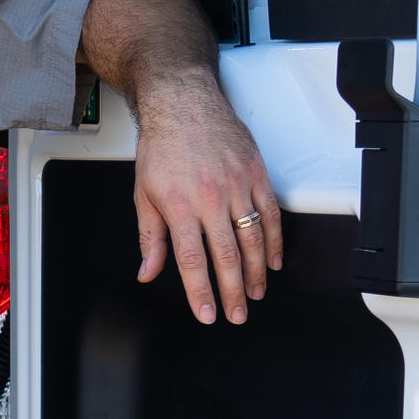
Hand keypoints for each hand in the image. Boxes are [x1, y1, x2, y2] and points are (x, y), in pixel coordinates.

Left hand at [131, 72, 281, 324]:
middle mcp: (210, 198)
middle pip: (227, 256)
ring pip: (254, 239)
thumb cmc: (161, 148)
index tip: (207, 314)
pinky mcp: (257, 174)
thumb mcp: (143, 194)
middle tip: (237, 315)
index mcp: (178, 206)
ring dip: (257, 272)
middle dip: (233, 291)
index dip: (201, 292)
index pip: (192, 260)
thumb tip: (148, 272)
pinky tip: (274, 261)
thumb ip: (149, 238)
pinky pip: (271, 215)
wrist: (183, 104)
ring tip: (256, 294)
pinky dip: (276, 242)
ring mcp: (238, 186)